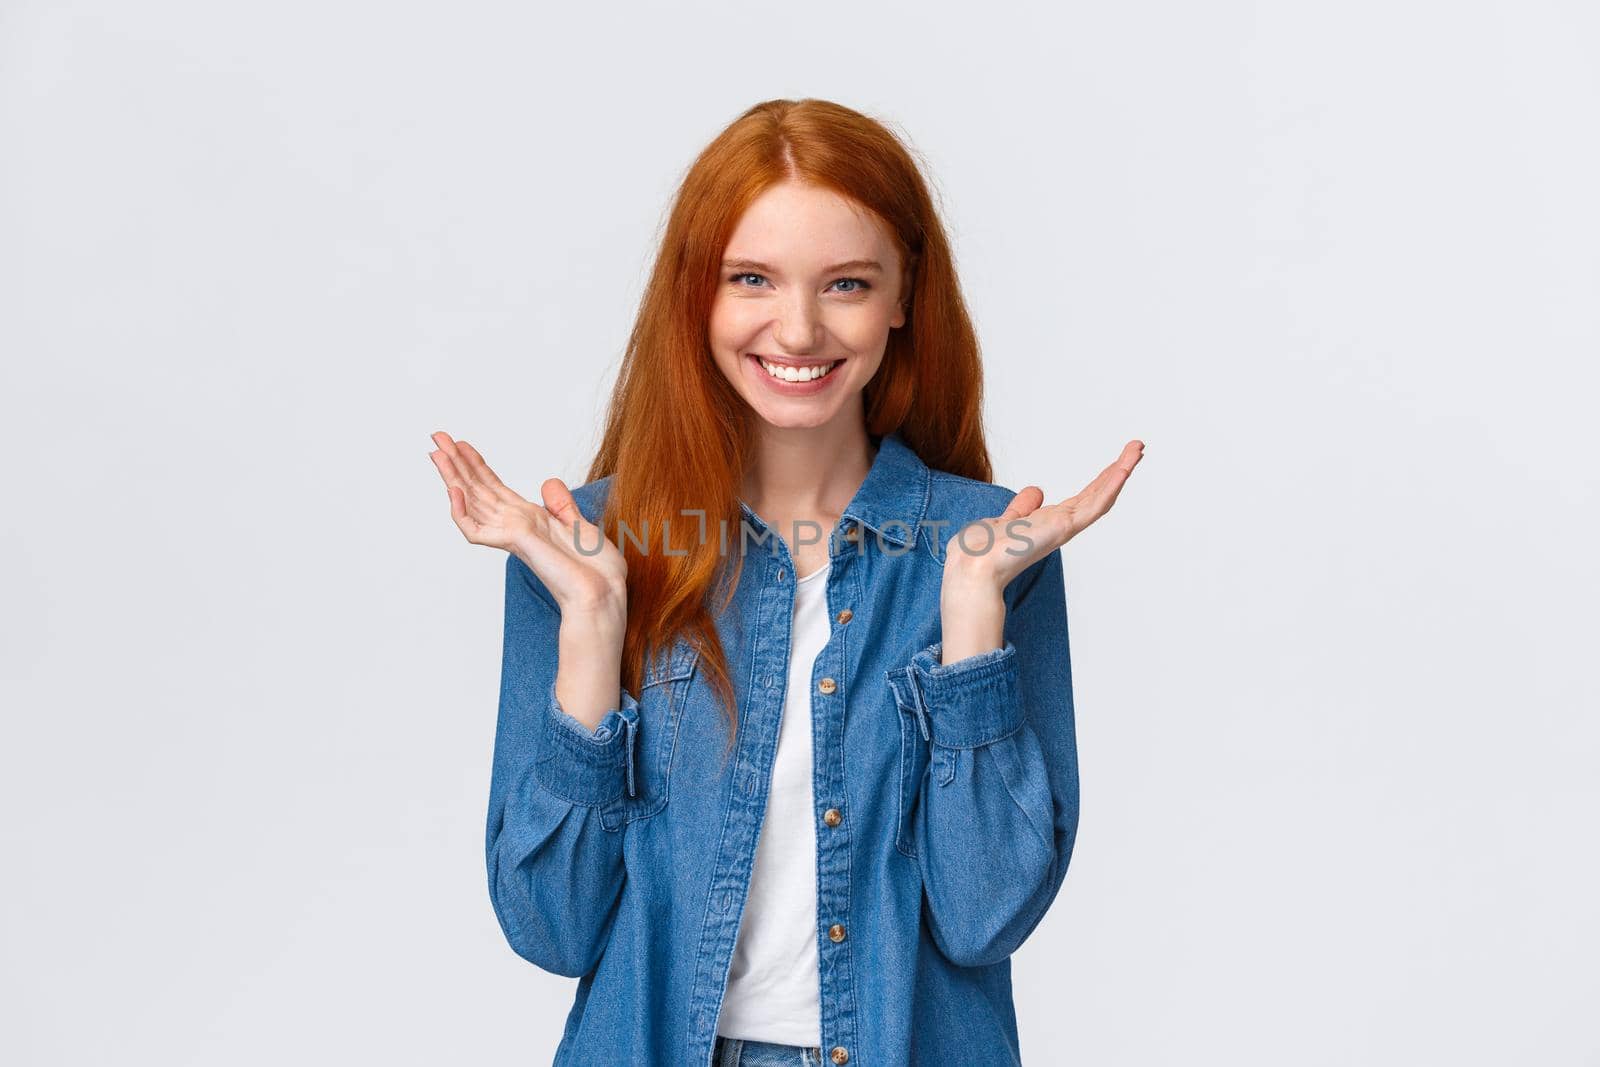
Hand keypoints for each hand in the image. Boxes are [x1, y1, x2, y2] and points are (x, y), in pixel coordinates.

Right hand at [428, 431, 626, 619]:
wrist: (604, 595)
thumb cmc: (597, 573)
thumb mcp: (582, 527)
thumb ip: (562, 506)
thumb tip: (548, 483)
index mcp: (531, 521)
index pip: (495, 487)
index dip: (477, 465)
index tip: (462, 445)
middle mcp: (517, 526)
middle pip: (477, 489)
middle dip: (457, 463)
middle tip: (437, 437)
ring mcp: (513, 535)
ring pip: (471, 503)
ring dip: (452, 477)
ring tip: (436, 451)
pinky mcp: (515, 544)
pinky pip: (476, 529)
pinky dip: (462, 511)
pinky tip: (455, 489)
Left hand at [938, 440, 1143, 663]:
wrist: (973, 568)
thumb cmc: (982, 552)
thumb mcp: (1007, 520)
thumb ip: (1022, 508)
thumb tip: (1036, 491)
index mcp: (1048, 525)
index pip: (1082, 499)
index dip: (1100, 481)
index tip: (1115, 464)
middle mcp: (1060, 527)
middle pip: (1097, 495)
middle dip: (1117, 471)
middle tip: (1136, 448)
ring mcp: (1064, 528)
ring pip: (1101, 497)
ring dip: (1121, 471)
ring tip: (1137, 448)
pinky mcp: (1063, 528)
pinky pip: (1093, 505)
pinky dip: (1110, 486)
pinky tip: (1124, 468)